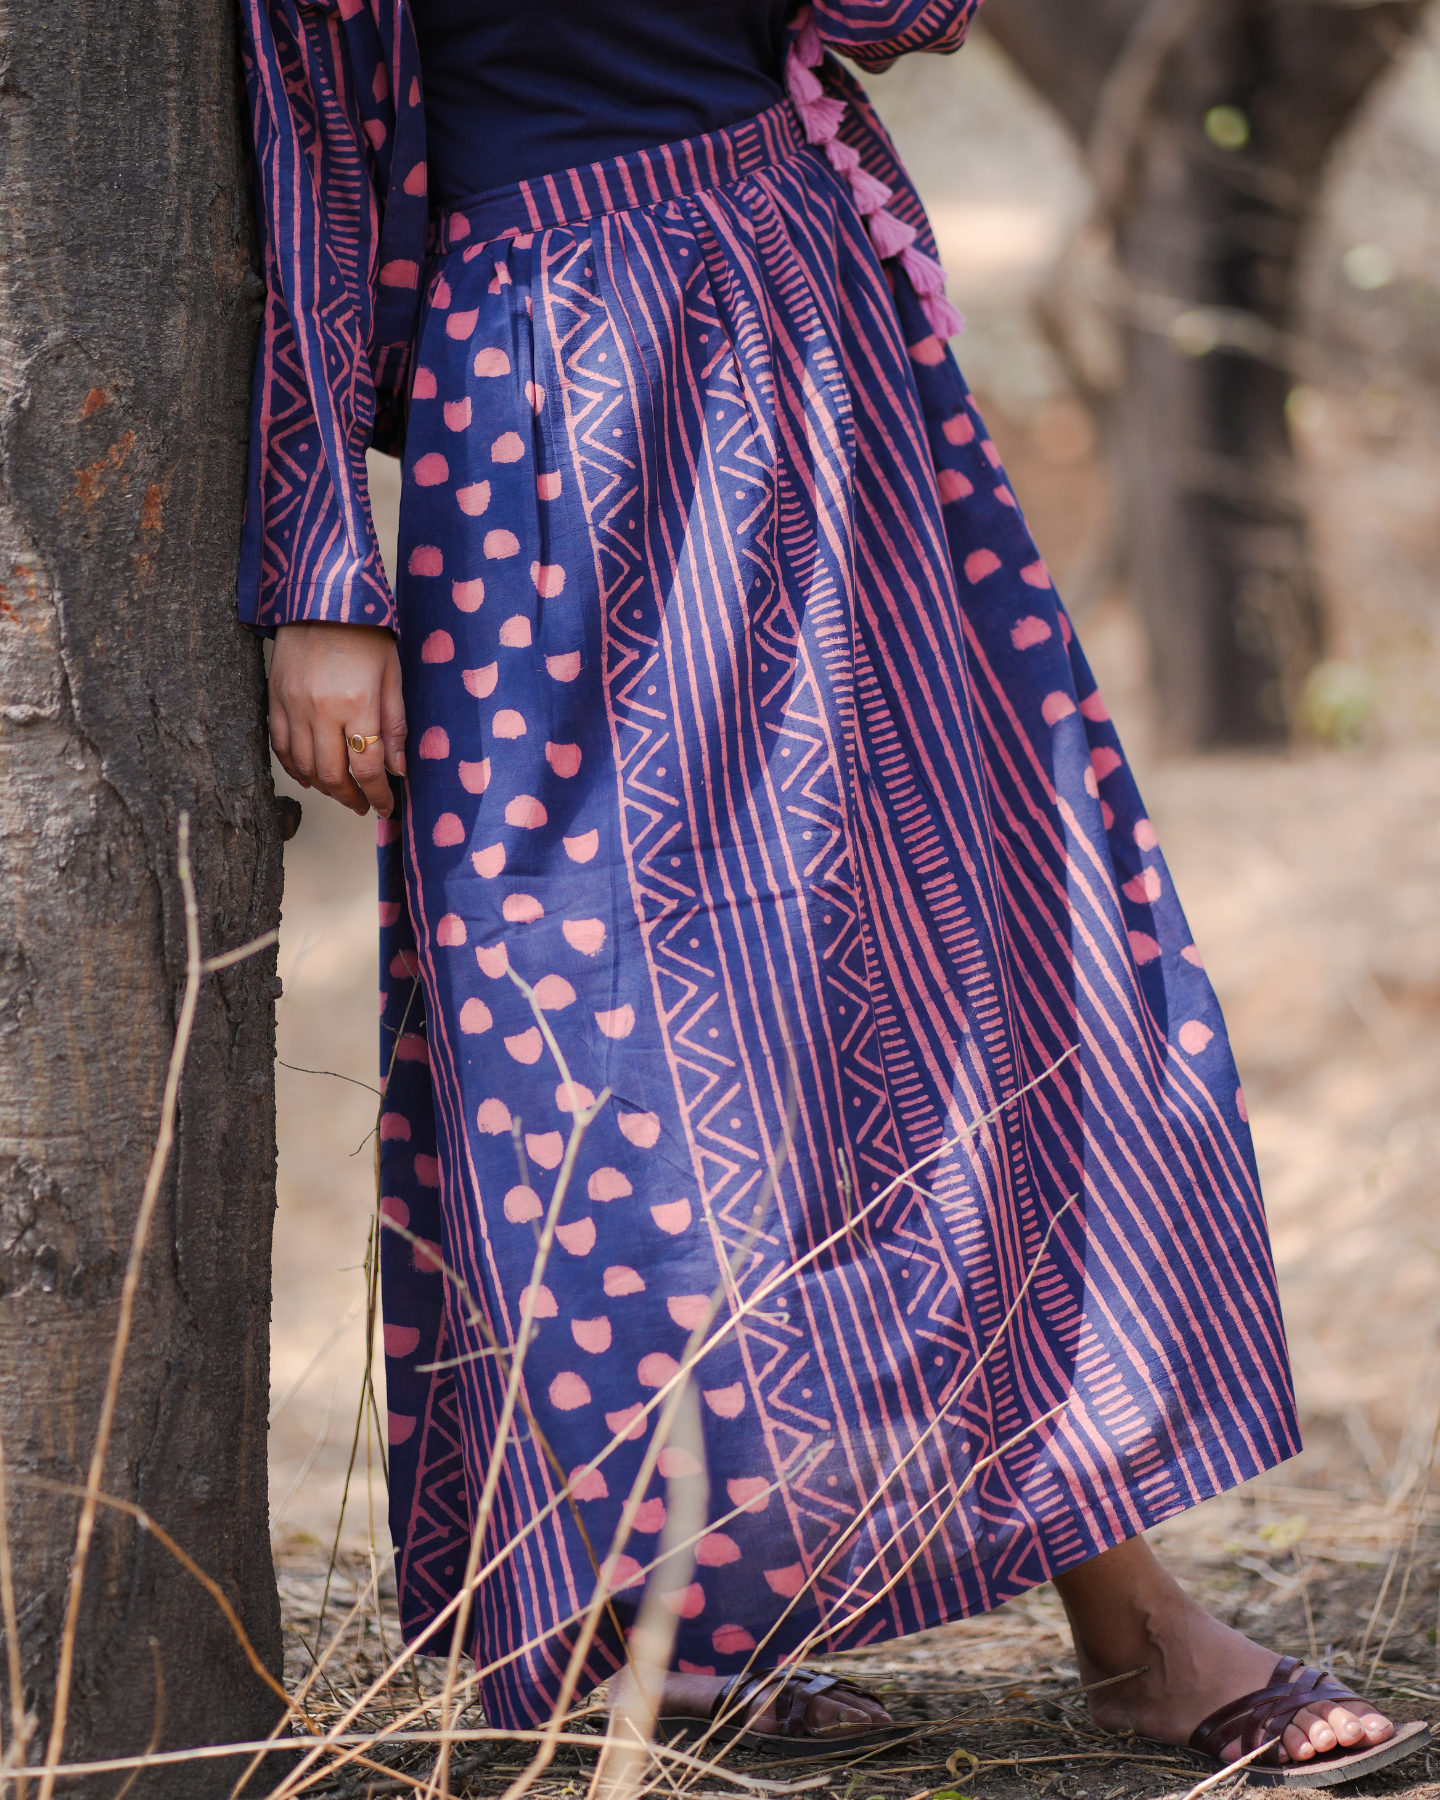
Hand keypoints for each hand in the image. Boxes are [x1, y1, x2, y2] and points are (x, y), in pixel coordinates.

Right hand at [268, 622, 405, 817]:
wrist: (321, 597)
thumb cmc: (365, 633)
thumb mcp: (393, 676)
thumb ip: (396, 726)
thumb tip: (398, 769)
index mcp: (358, 701)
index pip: (367, 767)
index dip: (379, 795)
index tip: (386, 807)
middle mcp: (321, 708)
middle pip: (333, 774)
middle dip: (351, 798)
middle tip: (364, 805)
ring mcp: (293, 705)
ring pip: (304, 767)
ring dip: (325, 788)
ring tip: (342, 792)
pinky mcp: (273, 698)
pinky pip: (280, 747)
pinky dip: (295, 769)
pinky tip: (311, 777)